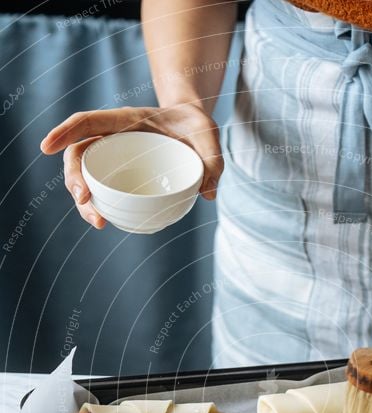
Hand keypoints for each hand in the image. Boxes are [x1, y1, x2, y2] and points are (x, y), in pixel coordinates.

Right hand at [40, 104, 222, 227]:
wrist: (194, 127)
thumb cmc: (196, 127)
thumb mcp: (209, 136)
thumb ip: (213, 161)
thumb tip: (210, 195)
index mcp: (126, 121)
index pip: (88, 122)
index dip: (64, 133)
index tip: (46, 147)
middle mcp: (113, 138)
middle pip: (80, 156)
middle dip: (75, 179)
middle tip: (86, 202)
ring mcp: (114, 158)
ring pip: (87, 178)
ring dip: (85, 202)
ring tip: (99, 222)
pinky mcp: (121, 176)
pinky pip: (103, 190)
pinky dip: (99, 206)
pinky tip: (106, 221)